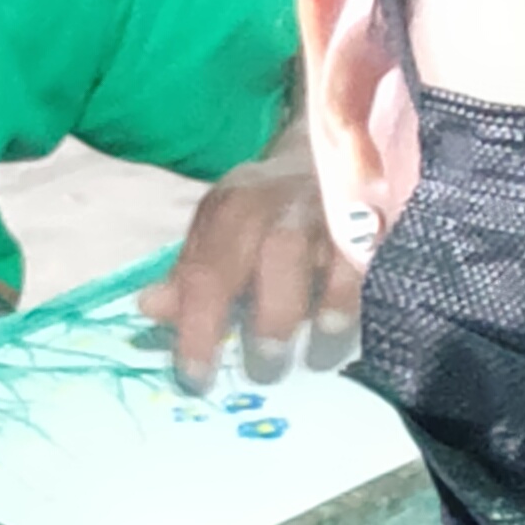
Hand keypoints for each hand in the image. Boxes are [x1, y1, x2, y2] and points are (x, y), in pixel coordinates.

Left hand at [139, 158, 359, 389]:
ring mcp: (331, 207)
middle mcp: (280, 204)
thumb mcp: (218, 232)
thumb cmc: (263, 208)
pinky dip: (364, 285)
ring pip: (330, 246)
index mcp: (231, 209)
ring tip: (322, 337)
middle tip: (266, 362)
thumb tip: (150, 308)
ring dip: (327, 298)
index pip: (207, 270)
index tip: (196, 376)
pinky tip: (358, 317)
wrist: (324, 147)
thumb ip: (189, 274)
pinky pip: (375, 252)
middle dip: (271, 311)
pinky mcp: (372, 217)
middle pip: (275, 251)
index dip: (199, 326)